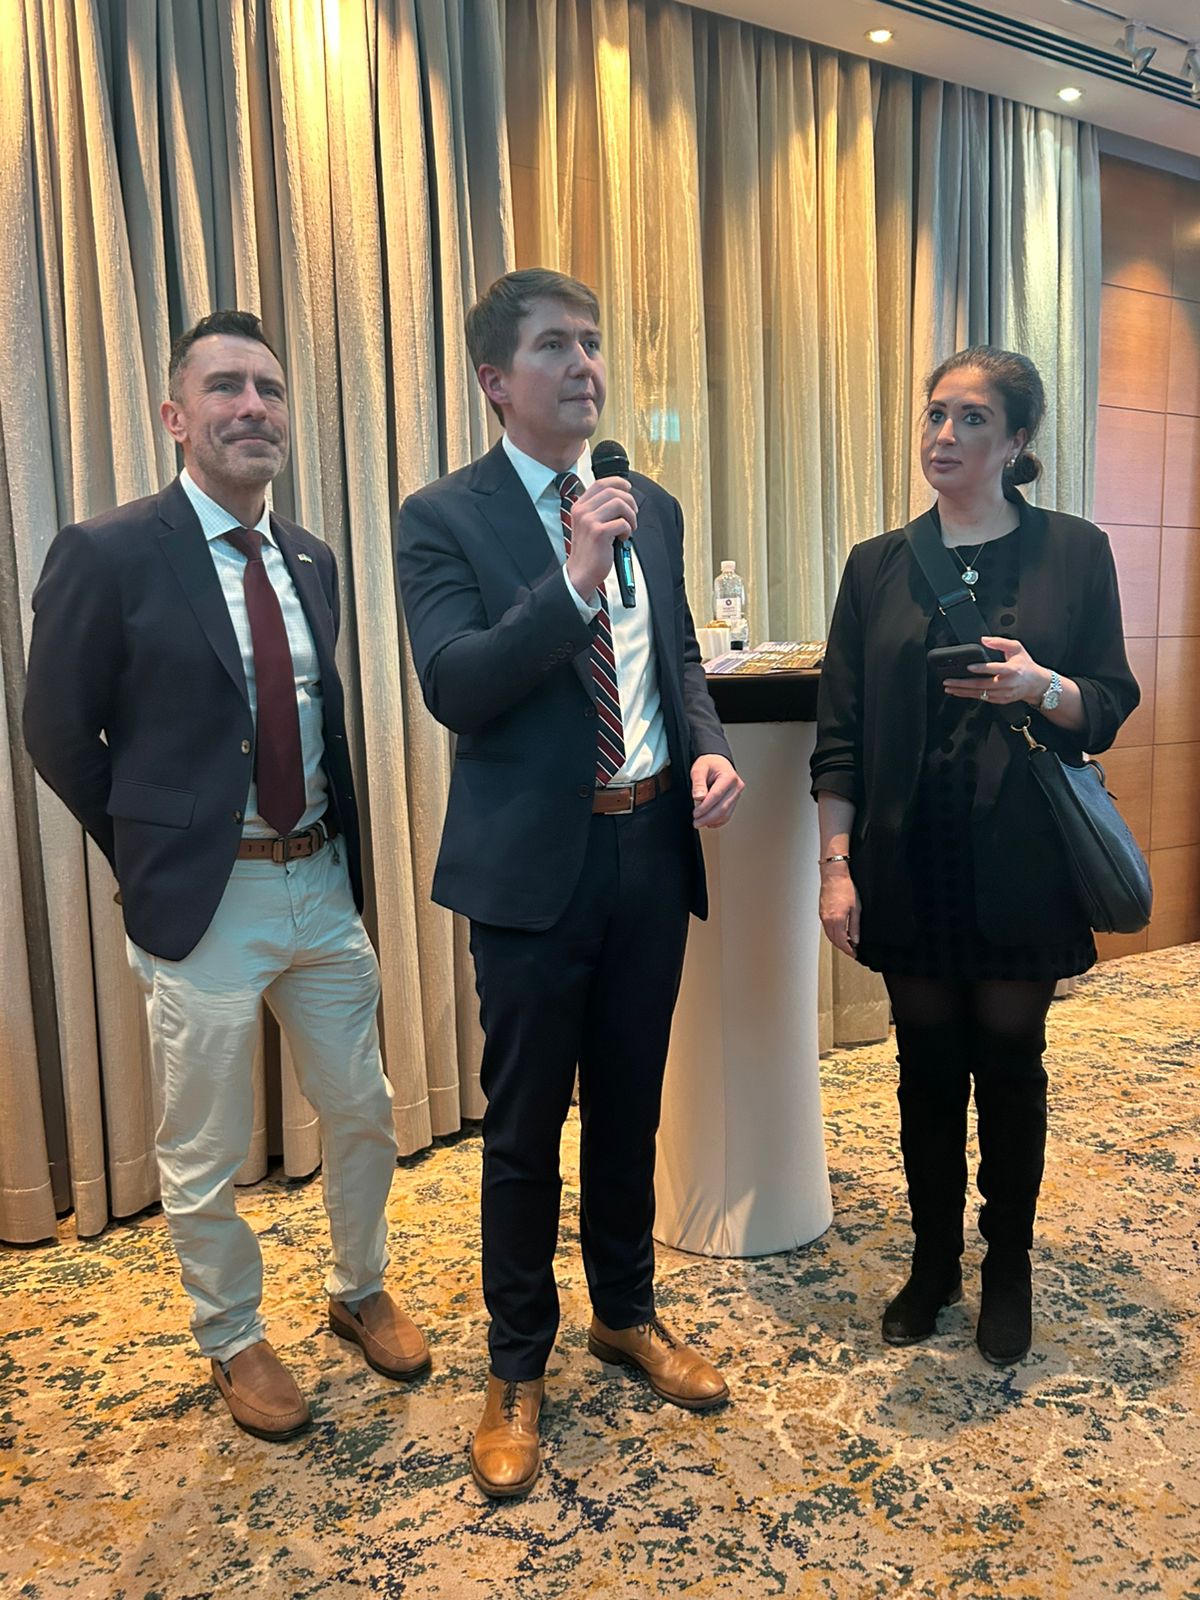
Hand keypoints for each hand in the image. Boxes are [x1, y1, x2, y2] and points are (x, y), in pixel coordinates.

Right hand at [564, 479, 637, 600]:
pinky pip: (622, 522)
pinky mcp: (598, 533)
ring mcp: (589, 521)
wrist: (581, 572)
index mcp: (580, 506)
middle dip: (629, 501)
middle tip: (632, 515)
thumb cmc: (589, 551)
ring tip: (629, 528)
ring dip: (631, 516)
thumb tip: (622, 496)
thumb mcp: (589, 524)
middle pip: (613, 491)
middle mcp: (582, 511)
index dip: (618, 482)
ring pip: (620, 504)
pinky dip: (628, 530)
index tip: (627, 488)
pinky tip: (623, 538)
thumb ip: (600, 509)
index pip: (601, 483)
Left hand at [690, 754, 743, 828]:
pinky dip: (718, 821)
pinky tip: (709, 822)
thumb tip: (699, 797)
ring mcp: (736, 795)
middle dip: (708, 817)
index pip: (717, 796)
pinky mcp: (734, 801)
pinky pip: (728, 815)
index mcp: (729, 777)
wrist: (717, 762)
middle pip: (722, 807)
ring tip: (700, 823)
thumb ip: (698, 783)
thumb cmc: (710, 764)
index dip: (705, 807)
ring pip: (726, 813)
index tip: (696, 813)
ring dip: (712, 821)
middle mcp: (736, 787)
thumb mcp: (699, 768)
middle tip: (696, 822)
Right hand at [819, 864, 859, 958]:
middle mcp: (827, 920)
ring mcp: (823, 916)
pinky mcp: (821, 912)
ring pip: (829, 935)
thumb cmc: (845, 887)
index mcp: (837, 920)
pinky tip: (840, 932)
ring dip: (838, 941)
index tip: (855, 953)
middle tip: (852, 950)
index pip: (842, 942)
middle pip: (834, 941)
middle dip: (843, 948)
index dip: (849, 950)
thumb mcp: (856, 908)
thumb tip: (855, 939)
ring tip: (848, 943)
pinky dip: (833, 934)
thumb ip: (855, 926)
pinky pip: (826, 928)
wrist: (834, 875)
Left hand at [944, 635, 1051, 705]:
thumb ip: (1000, 642)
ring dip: (962, 691)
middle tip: (948, 681)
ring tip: (949, 688)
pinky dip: (970, 696)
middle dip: (962, 683)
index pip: (994, 669)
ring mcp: (1003, 694)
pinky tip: (960, 693)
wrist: (1037, 684)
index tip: (968, 667)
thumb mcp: (1017, 648)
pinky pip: (982, 699)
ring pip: (979, 693)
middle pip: (981, 684)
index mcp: (1011, 670)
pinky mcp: (1000, 700)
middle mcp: (1006, 683)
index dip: (981, 669)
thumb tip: (984, 640)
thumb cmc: (1026, 665)